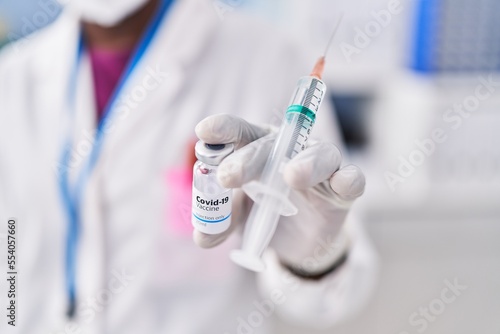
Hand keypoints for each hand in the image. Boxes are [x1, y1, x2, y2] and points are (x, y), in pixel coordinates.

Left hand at [194, 114, 364, 275]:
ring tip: (291, 176)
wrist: (298, 240)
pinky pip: (352, 178)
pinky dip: (349, 178)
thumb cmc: (265, 211)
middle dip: (249, 158)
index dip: (225, 129)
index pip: (242, 133)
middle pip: (271, 145)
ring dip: (306, 163)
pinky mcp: (342, 190)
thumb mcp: (239, 216)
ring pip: (318, 154)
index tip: (203, 131)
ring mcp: (320, 168)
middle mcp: (289, 150)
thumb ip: (221, 221)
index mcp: (258, 149)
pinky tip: (343, 182)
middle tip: (228, 176)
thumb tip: (201, 237)